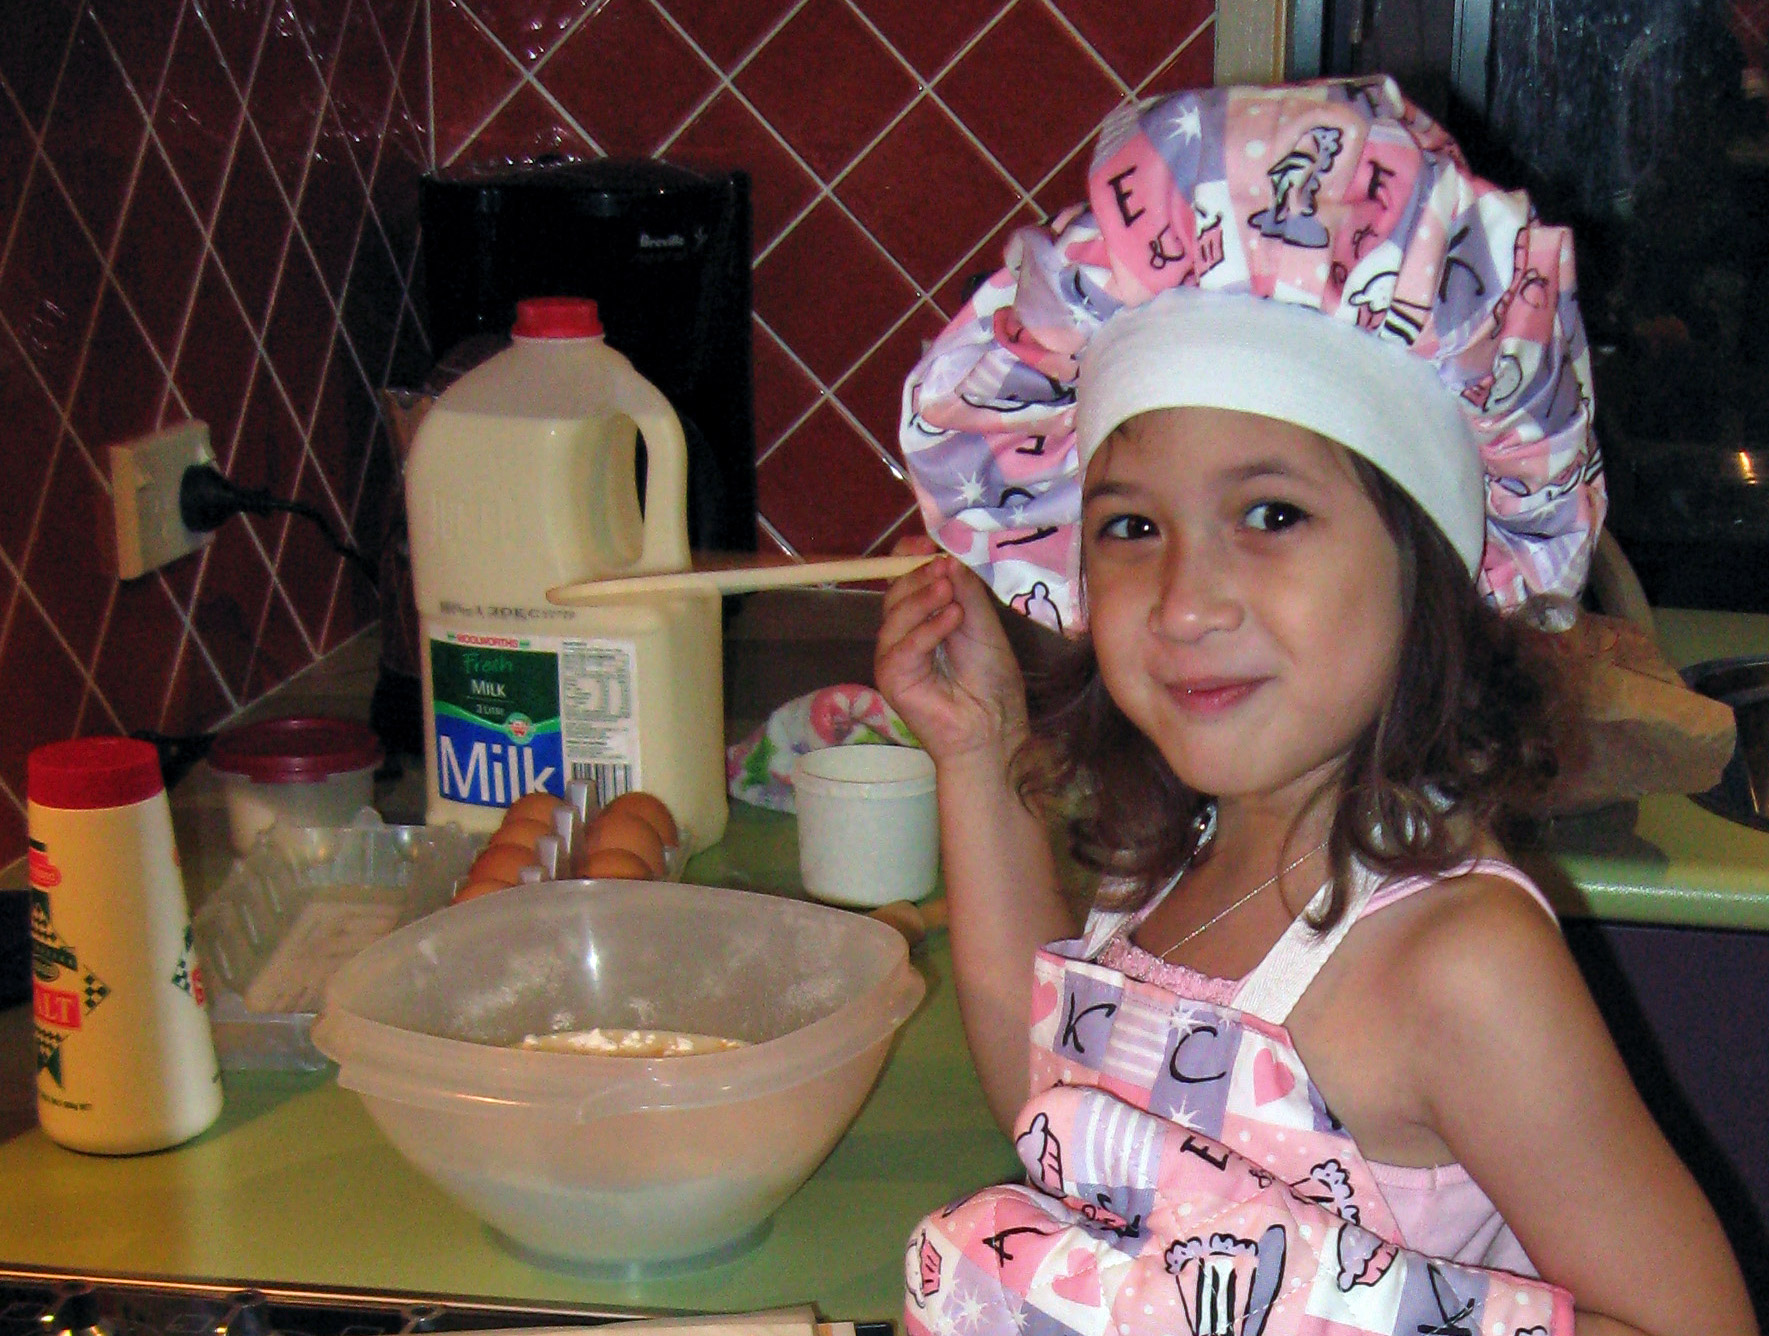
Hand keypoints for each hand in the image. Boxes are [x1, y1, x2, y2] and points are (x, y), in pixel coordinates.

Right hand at [875, 536, 1028, 770]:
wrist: (993, 728)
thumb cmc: (992, 682)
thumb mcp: (984, 625)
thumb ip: (966, 593)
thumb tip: (947, 559)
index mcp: (925, 618)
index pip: (905, 579)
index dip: (911, 558)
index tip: (928, 544)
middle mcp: (905, 634)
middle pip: (895, 592)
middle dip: (918, 576)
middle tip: (943, 568)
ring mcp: (895, 656)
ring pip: (894, 614)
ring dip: (923, 599)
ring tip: (950, 593)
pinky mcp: (892, 678)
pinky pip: (901, 646)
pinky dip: (926, 630)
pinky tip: (951, 620)